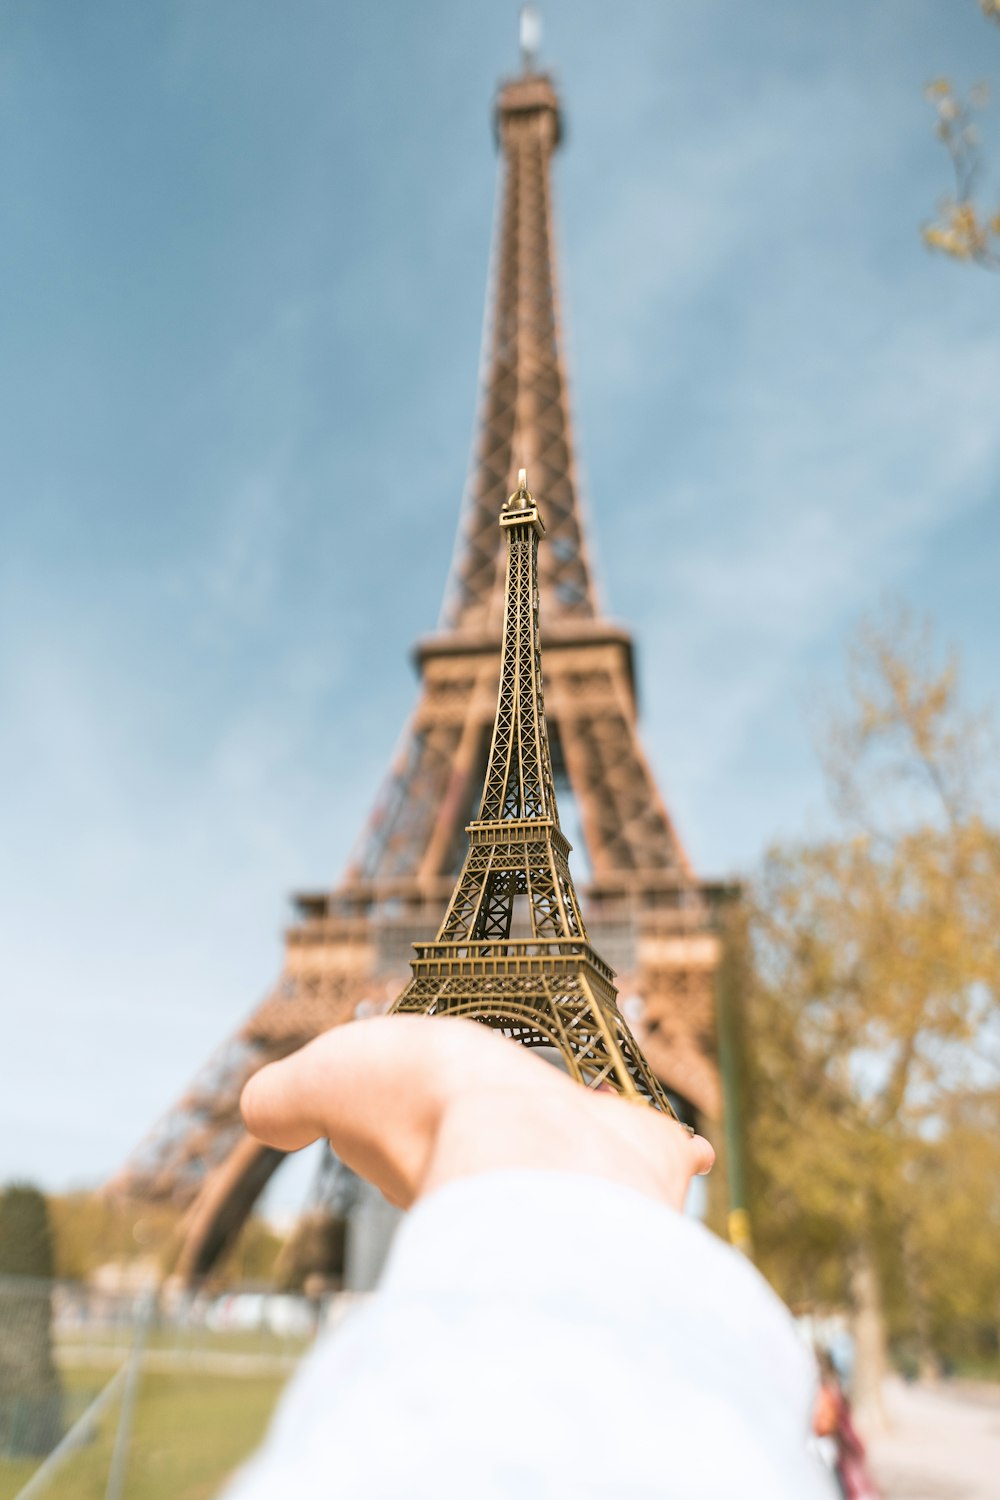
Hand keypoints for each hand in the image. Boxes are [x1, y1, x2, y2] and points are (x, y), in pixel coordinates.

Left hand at [241, 1015, 713, 1211]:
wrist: (530, 1151)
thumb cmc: (424, 1112)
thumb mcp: (326, 1082)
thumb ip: (285, 1097)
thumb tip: (262, 1113)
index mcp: (433, 1146)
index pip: (423, 1137)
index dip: (413, 1119)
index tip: (427, 1105)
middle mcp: (504, 1165)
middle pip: (508, 1148)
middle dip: (512, 1137)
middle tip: (525, 1109)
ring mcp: (577, 1163)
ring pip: (588, 1150)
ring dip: (597, 1142)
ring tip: (607, 1121)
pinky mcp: (641, 1156)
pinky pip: (664, 1151)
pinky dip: (677, 1150)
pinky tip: (693, 1147)